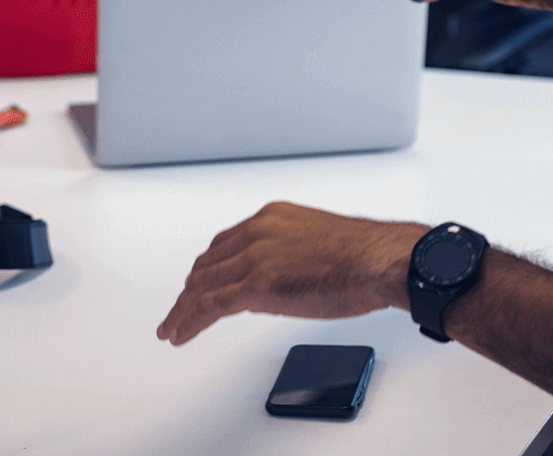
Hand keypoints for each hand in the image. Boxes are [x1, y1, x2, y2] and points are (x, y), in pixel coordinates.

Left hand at [156, 202, 424, 345]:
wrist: (380, 259)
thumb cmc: (364, 255)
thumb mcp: (317, 242)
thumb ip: (289, 253)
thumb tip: (280, 277)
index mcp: (271, 218)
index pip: (226, 244)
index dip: (208, 268)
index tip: (199, 282)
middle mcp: (257, 231)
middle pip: (208, 264)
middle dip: (191, 289)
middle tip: (180, 308)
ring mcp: (255, 257)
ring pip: (202, 286)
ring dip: (183, 309)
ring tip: (172, 328)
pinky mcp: (257, 285)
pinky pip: (210, 306)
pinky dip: (189, 321)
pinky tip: (181, 334)